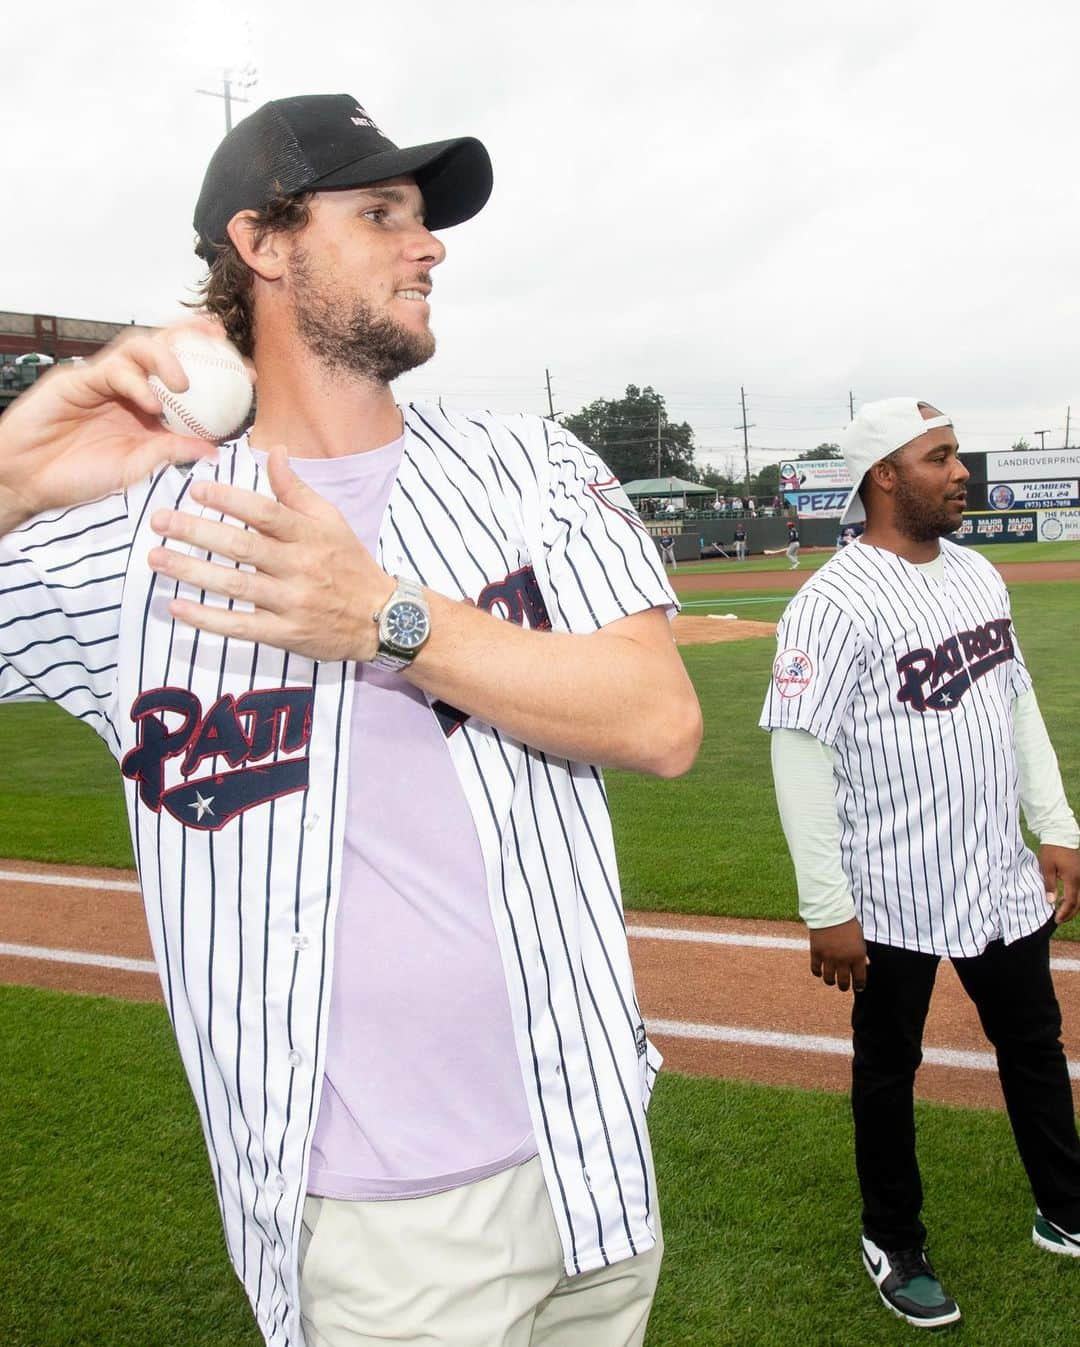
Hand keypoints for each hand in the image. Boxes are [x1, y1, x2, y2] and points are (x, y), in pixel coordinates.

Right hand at [0, 319, 235, 532]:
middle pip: (164, 347)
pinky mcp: (76, 379)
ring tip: (183, 382)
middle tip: (222, 343)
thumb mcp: (136, 468)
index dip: (217, 368)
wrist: (29, 479)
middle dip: (194, 337)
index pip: (188, 377)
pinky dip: (133, 382)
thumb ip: (171, 452)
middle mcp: (129, 387)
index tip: (248, 374)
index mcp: (148, 407)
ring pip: (137, 347)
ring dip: (164, 357)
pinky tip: (149, 401)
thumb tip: (214, 450)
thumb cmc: (79, 476)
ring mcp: (102, 379)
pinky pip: (110, 370)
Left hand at [147, 444, 394, 661]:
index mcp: (310, 535)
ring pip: (236, 585)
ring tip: (157, 558)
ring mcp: (292, 603)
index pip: (266, 513)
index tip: (196, 489)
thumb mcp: (331, 521)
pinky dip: (207, 619)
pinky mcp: (286, 633)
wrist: (382, 619)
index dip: (230, 500)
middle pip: (242, 547)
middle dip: (197, 532)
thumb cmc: (350, 565)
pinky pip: (241, 626)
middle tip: (160, 521)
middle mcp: (300, 567)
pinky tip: (177, 607)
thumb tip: (275, 452)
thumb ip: (296, 490)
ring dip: (192, 572)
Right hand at [809, 917, 868, 991]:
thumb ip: (862, 953)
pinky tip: (820, 971)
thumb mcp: (859, 938)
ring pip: (829, 979)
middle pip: (843, 982)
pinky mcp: (816, 953)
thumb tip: (866, 965)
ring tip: (831, 979)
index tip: (858, 987)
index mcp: (857, 956)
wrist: (830, 911)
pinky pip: (815, 970)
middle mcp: (844, 959)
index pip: (860, 979)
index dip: (859, 986)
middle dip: (844, 986)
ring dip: (830, 981)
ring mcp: (829, 957)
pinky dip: (818, 973)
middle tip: (843, 986)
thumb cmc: (848, 924)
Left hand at [1040, 844, 1079, 924]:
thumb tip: (1051, 901)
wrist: (1061, 834)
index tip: (1055, 919)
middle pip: (1079, 902)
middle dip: (1069, 913)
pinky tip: (1062, 898)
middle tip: (1058, 919)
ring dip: (1072, 906)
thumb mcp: (1046, 867)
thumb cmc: (1052, 849)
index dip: (1063, 912)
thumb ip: (1049, 884)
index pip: (1071, 901)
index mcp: (1073, 878)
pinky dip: (1073, 897)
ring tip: (1059, 910)